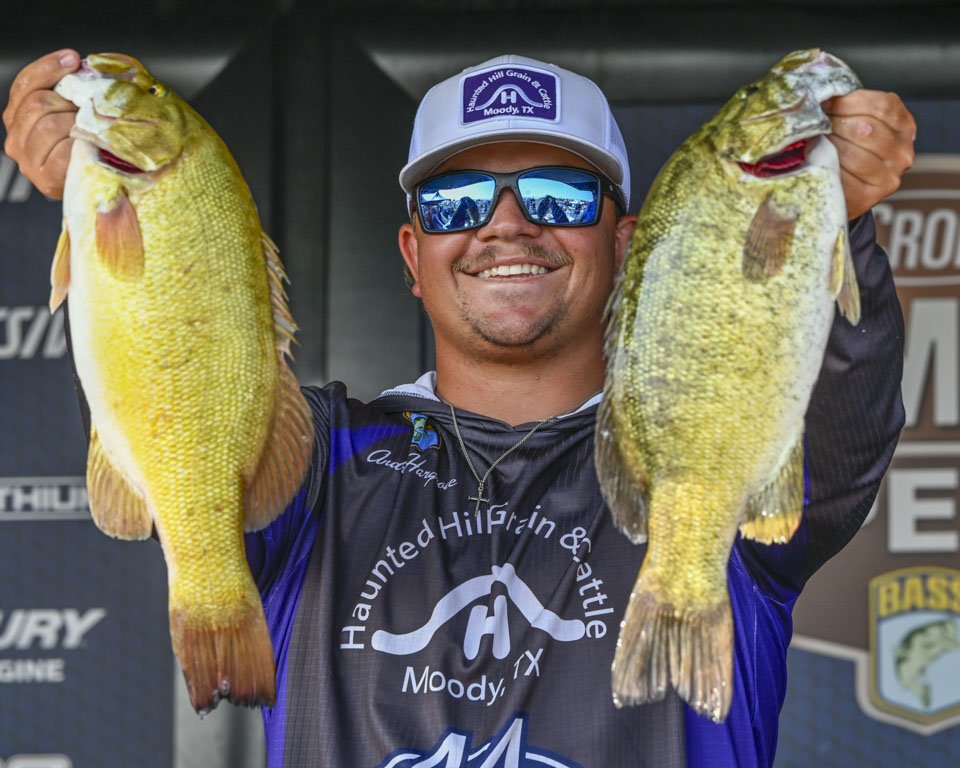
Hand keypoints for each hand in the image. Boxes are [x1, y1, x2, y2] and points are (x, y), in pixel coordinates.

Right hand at [2, 49, 80, 198]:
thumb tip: (78, 63)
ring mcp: (27, 160)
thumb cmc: (88, 145)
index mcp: (17, 117)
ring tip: (91, 130)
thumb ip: (66, 92)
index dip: (48, 67)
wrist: (100, 185)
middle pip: (37, 103)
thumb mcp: (70, 113)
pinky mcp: (44, 178)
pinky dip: (80, 144)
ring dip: (76, 124)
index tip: (73, 58)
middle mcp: (15, 138)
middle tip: (89, 110)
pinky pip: (62, 149)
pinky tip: (90, 144)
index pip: (24, 84)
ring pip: (49, 124)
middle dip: (68, 102)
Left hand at [823, 89, 915, 219]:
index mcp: (904, 126)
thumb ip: (850, 107)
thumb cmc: (849, 147)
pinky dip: (826, 166)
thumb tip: (823, 97)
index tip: (827, 105)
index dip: (847, 103)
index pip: (880, 106)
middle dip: (835, 124)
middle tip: (818, 126)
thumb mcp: (858, 120)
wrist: (844, 188)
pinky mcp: (869, 197)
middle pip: (866, 129)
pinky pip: (843, 176)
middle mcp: (902, 152)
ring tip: (815, 142)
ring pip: (853, 153)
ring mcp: (889, 177)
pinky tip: (818, 161)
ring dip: (828, 146)